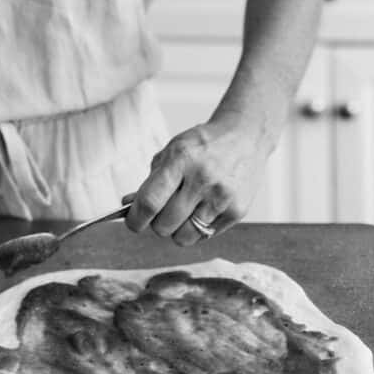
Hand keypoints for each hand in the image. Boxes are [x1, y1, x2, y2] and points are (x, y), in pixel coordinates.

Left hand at [123, 111, 270, 245]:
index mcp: (181, 160)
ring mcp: (222, 197)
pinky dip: (197, 228)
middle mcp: (203, 179)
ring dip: (177, 228)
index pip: (149, 202)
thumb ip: (150, 180)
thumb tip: (129, 206)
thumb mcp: (172, 151)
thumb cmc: (203, 145)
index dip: (135, 219)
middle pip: (164, 226)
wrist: (245, 135)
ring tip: (183, 210)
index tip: (133, 222)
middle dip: (157, 222)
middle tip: (162, 210)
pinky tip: (203, 207)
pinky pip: (204, 236)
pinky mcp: (237, 211)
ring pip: (183, 237)